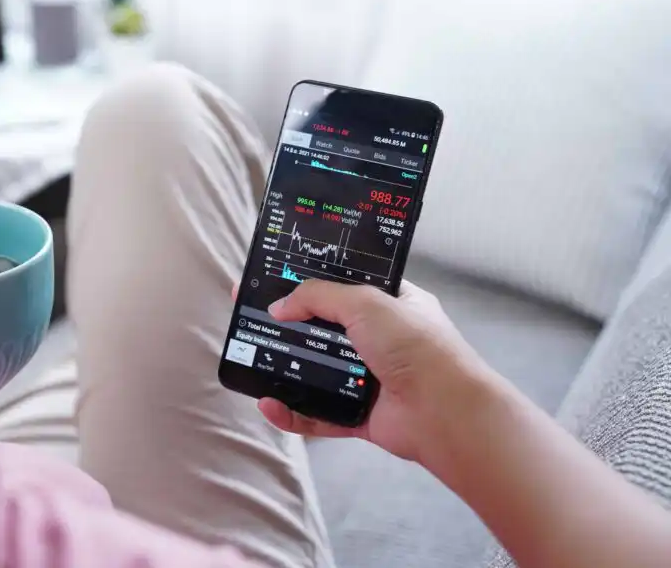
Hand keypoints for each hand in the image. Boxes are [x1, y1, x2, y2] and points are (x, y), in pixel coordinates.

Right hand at [256, 279, 488, 462]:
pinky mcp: (361, 416)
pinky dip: (293, 412)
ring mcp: (371, 380)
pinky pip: (319, 414)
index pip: (345, 285)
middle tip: (251, 319)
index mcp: (394, 304)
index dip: (310, 282)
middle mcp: (382, 340)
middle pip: (324, 329)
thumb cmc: (415, 346)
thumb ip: (317, 297)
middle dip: (288, 326)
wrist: (445, 411)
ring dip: (285, 369)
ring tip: (251, 361)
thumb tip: (278, 307)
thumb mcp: (366, 303)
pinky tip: (269, 406)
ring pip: (317, 373)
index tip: (275, 279)